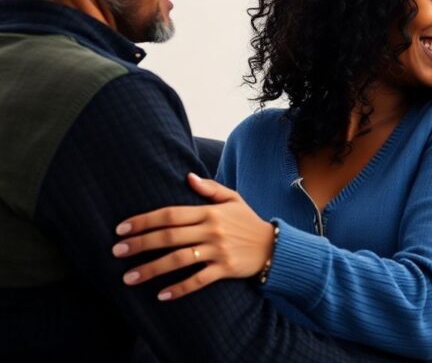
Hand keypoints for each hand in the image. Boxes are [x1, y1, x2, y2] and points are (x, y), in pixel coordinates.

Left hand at [112, 172, 274, 300]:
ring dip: (151, 269)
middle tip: (117, 251)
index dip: (144, 221)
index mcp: (209, 212)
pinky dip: (180, 288)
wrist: (274, 246)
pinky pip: (199, 280)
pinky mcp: (225, 269)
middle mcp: (211, 230)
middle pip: (169, 237)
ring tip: (128, 278)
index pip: (170, 214)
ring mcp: (218, 251)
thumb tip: (188, 177)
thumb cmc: (248, 222)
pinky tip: (161, 295)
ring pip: (178, 260)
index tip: (122, 228)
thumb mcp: (233, 199)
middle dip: (140, 244)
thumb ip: (210, 189)